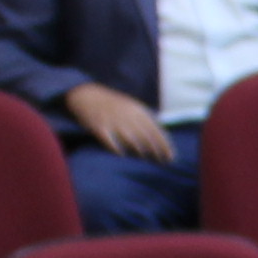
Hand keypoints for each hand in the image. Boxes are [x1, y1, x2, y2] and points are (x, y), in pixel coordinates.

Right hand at [62, 81, 177, 160]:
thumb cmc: (113, 105)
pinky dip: (118, 150)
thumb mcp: (132, 106)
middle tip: (161, 162)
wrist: (86, 95)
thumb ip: (145, 120)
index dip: (165, 145)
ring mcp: (113, 122)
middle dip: (156, 151)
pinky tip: (122, 155)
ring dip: (140, 152)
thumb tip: (162, 139)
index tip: (171, 157)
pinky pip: (111, 143)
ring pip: (131, 141)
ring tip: (144, 159)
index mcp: (138, 110)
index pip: (156, 130)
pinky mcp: (99, 127)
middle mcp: (128, 116)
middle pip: (146, 137)